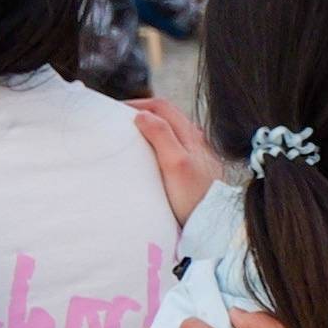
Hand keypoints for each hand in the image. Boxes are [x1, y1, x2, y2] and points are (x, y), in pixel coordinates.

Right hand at [127, 96, 217, 226]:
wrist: (212, 224)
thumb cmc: (193, 195)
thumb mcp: (176, 163)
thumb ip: (161, 135)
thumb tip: (141, 115)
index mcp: (191, 134)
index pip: (161, 106)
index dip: (137, 104)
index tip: (115, 110)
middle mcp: (195, 139)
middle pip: (165, 116)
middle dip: (141, 113)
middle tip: (118, 121)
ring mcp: (195, 154)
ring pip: (169, 131)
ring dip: (148, 128)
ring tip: (128, 137)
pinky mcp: (192, 168)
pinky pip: (171, 146)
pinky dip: (155, 143)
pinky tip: (145, 156)